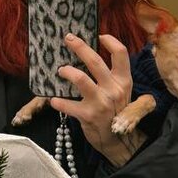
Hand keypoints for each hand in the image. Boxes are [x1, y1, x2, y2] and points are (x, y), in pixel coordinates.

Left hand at [51, 33, 144, 166]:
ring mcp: (100, 103)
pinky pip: (67, 104)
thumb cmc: (116, 113)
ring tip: (60, 70)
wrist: (117, 141)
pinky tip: (53, 100)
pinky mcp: (87, 116)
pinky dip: (58, 101)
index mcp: (123, 81)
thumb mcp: (122, 93)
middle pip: (95, 61)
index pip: (121, 54)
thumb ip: (112, 77)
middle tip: (68, 38)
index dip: (110, 41)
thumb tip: (91, 56)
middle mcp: (113, 90)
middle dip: (79, 47)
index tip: (99, 35)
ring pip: (80, 78)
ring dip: (67, 71)